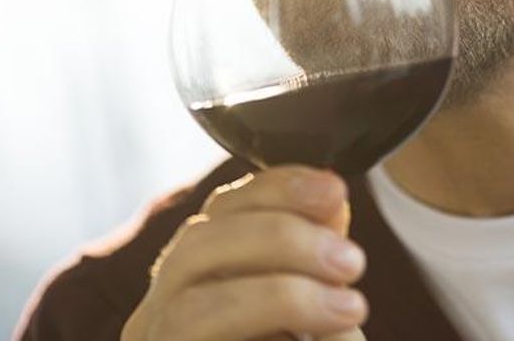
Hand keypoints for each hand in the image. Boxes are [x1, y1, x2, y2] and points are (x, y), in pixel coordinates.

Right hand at [120, 166, 368, 340]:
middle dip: (281, 239)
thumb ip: (317, 256)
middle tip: (353, 261)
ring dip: (281, 294)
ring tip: (351, 307)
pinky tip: (331, 338)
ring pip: (194, 307)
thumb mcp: (316, 307)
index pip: (218, 211)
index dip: (274, 188)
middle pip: (195, 248)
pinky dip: (269, 333)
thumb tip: (331, 200)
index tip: (336, 188)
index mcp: (194, 279)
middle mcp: (160, 316)